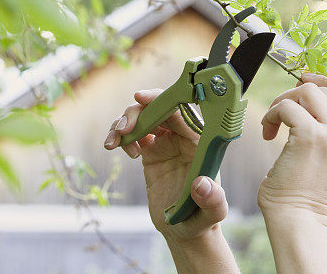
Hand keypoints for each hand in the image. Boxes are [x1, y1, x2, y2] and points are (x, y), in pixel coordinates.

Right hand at [104, 89, 228, 243]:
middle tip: (123, 129)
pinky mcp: (151, 150)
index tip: (141, 97)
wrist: (183, 229)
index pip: (182, 109)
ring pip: (143, 117)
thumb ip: (213, 202)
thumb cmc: (202, 219)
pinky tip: (118, 148)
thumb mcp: (211, 214)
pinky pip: (134, 133)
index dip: (161, 100)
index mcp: (200, 140)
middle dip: (138, 111)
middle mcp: (183, 135)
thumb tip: (202, 185)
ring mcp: (166, 141)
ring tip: (114, 142)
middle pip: (158, 107)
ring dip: (124, 121)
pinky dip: (121, 135)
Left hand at [257, 72, 326, 226]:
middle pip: (326, 90)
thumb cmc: (310, 186)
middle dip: (298, 97)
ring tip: (275, 122)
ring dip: (284, 101)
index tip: (305, 80)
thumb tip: (311, 83)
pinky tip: (267, 132)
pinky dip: (271, 114)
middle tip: (282, 115)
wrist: (300, 218)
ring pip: (307, 91)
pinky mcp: (311, 134)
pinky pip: (286, 106)